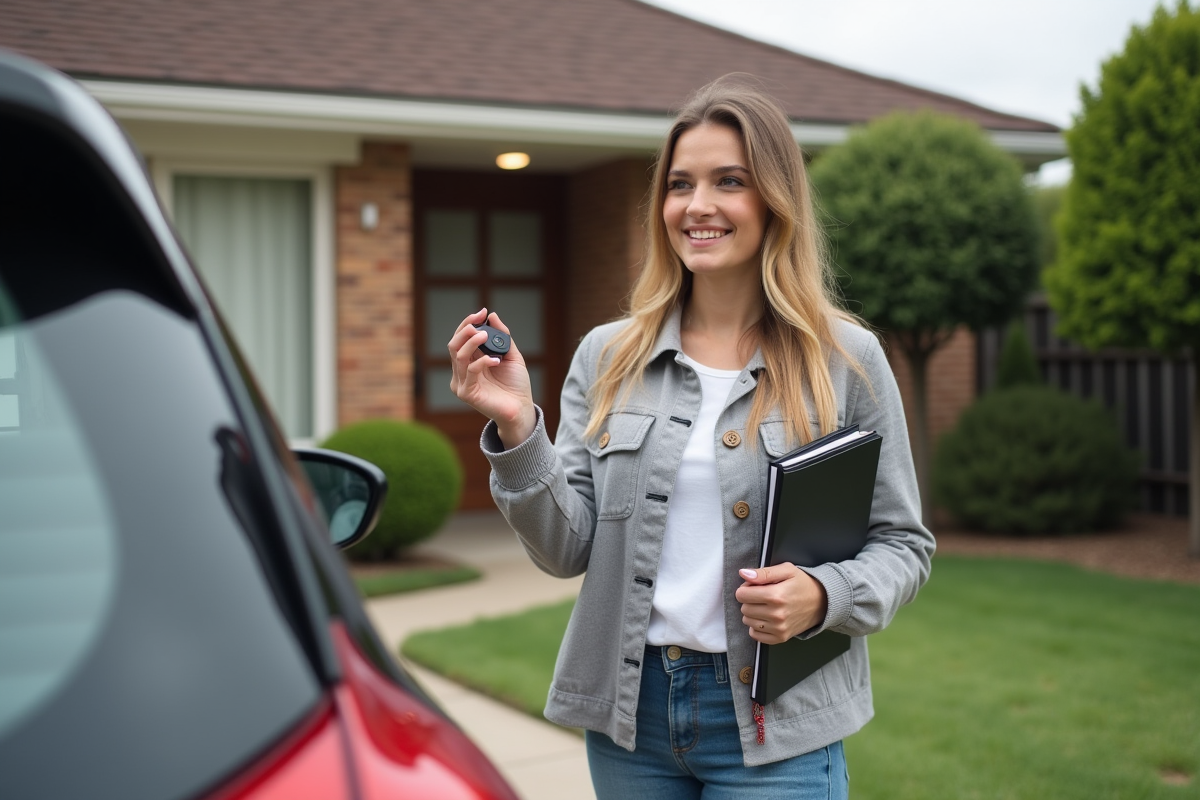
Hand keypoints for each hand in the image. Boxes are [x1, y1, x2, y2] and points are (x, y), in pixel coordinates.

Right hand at [448, 308, 536, 447]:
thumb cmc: (515, 385)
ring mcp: (462, 382)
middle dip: (465, 330)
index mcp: (470, 361)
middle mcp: (462, 371)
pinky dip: (482, 361)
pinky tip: (495, 360)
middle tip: (479, 323)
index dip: (468, 323)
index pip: (461, 338)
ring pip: (458, 356)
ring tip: (485, 336)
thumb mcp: (511, 355)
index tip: (482, 312)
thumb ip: (502, 337)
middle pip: (454, 345)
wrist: (521, 409)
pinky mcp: (466, 393)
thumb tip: (492, 315)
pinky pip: (470, 371)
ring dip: (471, 342)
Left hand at [735, 563, 828, 644]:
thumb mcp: (786, 570)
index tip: (755, 586)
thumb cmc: (803, 584)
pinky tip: (767, 618)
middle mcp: (776, 614)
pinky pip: (755, 635)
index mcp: (776, 596)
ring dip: (753, 613)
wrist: (822, 602)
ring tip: (767, 606)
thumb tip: (744, 574)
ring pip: (747, 621)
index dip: (746, 588)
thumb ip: (764, 572)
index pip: (742, 595)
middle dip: (749, 600)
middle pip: (744, 608)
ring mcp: (779, 628)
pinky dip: (757, 627)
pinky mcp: (780, 638)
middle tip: (763, 596)